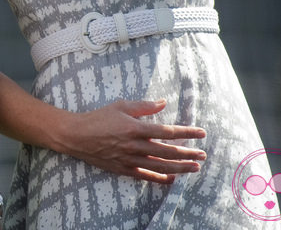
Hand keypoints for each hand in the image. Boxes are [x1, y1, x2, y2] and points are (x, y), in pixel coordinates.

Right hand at [55, 99, 206, 183]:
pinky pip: (146, 176)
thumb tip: (163, 102)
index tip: (201, 133)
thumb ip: (144, 106)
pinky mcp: (123, 169)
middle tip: (203, 154)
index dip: (187, 133)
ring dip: (180, 167)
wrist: (77, 136)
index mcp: (136, 128)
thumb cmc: (99, 117)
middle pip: (168, 151)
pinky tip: (172, 178)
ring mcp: (130, 159)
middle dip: (188, 153)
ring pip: (160, 165)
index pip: (168, 131)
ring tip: (194, 168)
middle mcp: (136, 145)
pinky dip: (160, 178)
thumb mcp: (122, 106)